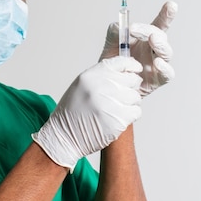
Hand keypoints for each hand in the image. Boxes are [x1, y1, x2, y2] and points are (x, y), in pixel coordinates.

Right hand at [32, 56, 142, 170]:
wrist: (64, 137)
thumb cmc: (73, 113)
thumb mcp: (80, 87)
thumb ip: (100, 77)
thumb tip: (125, 72)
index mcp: (90, 76)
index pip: (119, 63)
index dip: (131, 65)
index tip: (136, 69)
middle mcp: (100, 87)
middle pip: (131, 80)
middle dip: (130, 87)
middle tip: (122, 96)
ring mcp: (109, 104)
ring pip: (135, 96)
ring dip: (130, 102)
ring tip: (119, 108)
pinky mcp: (117, 120)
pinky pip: (136, 111)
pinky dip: (131, 114)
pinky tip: (120, 117)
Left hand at [99, 1, 176, 96]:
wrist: (108, 85)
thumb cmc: (113, 64)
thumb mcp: (110, 46)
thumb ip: (114, 33)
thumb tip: (119, 26)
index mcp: (146, 39)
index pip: (158, 25)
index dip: (166, 15)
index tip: (171, 5)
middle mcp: (154, 50)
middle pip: (161, 37)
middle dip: (152, 32)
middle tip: (138, 31)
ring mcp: (157, 65)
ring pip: (167, 53)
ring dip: (161, 45)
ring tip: (153, 41)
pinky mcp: (157, 79)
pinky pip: (167, 74)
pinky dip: (165, 68)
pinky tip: (157, 62)